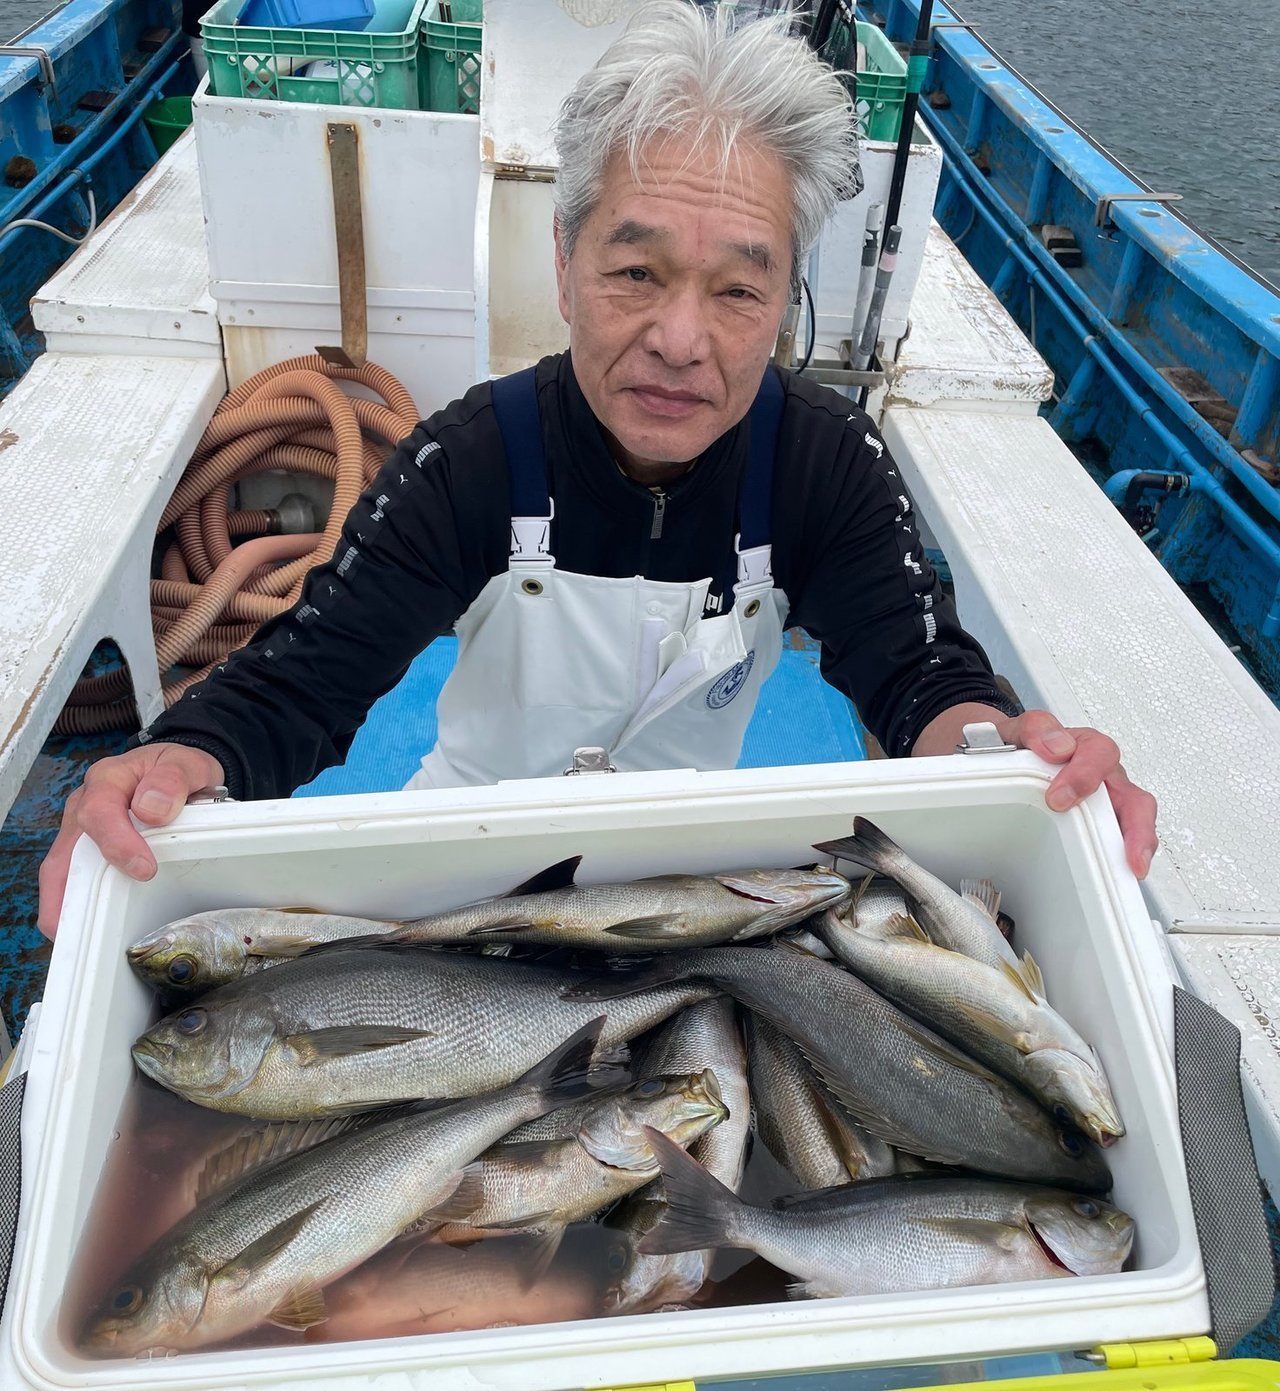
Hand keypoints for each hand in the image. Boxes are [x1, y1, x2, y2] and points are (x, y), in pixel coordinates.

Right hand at [37, 743, 225, 938]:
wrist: (177, 771)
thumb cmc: (178, 769)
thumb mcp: (187, 764)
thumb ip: (172, 779)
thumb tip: (150, 809)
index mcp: (108, 780)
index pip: (98, 812)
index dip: (117, 843)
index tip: (144, 868)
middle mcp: (85, 804)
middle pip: (67, 851)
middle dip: (75, 890)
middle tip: (98, 921)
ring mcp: (80, 829)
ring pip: (60, 870)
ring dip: (66, 904)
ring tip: (77, 938)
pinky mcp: (85, 848)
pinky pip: (71, 878)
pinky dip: (74, 903)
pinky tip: (86, 927)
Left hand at [994, 709, 1157, 879]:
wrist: (1013, 757)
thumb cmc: (1025, 747)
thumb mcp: (1020, 730)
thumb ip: (1037, 729)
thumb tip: (1057, 747)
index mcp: (1087, 747)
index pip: (1099, 755)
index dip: (1084, 776)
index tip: (1059, 798)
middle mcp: (1105, 776)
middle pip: (1135, 799)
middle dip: (1136, 829)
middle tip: (1128, 854)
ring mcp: (1107, 802)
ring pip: (1135, 823)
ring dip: (1136, 847)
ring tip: (1132, 870)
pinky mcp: (1101, 823)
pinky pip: (1119, 840)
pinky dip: (1120, 857)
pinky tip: (1114, 873)